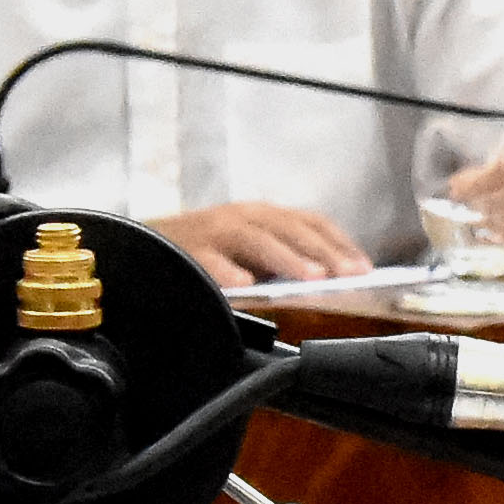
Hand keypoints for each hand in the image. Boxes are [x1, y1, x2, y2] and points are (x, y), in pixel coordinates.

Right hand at [155, 199, 371, 285]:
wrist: (137, 250)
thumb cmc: (201, 258)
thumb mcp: (247, 255)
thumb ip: (280, 266)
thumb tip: (325, 285)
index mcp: (260, 216)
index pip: (309, 222)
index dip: (339, 242)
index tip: (365, 268)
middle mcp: (239, 217)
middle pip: (289, 229)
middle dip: (322, 252)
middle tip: (348, 275)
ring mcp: (210, 230)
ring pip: (254, 239)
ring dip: (285, 258)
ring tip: (311, 279)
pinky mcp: (183, 249)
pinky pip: (207, 260)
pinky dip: (227, 272)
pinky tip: (245, 286)